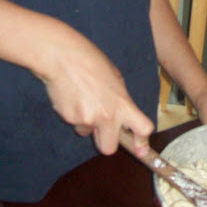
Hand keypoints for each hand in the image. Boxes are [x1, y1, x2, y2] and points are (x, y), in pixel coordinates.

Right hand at [37, 25, 153, 156]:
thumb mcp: (116, 80)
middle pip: (108, 148)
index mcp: (123, 104)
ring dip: (87, 123)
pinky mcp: (69, 118)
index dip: (141, 142)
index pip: (142, 129)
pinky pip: (75, 123)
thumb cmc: (92, 63)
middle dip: (105, 141)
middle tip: (101, 127)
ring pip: (88, 133)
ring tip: (83, 98)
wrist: (64, 57)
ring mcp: (87, 119)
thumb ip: (120, 102)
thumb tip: (122, 119)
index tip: (141, 148)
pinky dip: (74, 114)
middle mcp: (107, 116)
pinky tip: (73, 96)